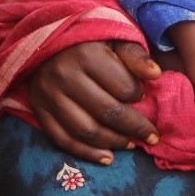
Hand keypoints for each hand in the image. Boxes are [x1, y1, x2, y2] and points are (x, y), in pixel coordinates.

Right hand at [26, 40, 161, 163]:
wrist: (46, 39)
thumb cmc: (88, 40)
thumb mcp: (114, 38)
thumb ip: (135, 55)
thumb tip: (156, 75)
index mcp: (87, 56)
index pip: (122, 88)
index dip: (138, 95)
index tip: (143, 96)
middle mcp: (64, 77)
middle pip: (106, 113)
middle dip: (134, 128)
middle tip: (152, 136)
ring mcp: (48, 96)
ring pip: (85, 131)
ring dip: (112, 143)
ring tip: (131, 144)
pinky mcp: (38, 110)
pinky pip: (62, 139)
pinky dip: (86, 152)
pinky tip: (107, 157)